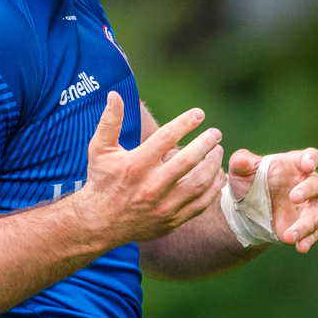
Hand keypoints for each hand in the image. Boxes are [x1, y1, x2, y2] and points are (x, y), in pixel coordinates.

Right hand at [76, 94, 224, 247]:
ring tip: (218, 151)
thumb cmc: (101, 180)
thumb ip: (109, 121)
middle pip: (188, 161)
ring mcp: (163, 206)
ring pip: (199, 183)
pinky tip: (218, 175)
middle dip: (207, 143)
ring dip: (214, 165)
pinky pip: (201, 203)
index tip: (199, 113)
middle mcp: (151, 186)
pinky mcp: (172, 220)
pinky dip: (214, 188)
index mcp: (135, 165)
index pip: (166, 138)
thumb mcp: (99, 149)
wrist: (99, 223)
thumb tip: (115, 94)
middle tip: (216, 133)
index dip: (185, 123)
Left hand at [226, 148, 317, 251]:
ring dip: (305, 223)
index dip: (312, 159)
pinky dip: (308, 240)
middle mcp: (307, 183)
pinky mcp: (308, 225)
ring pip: (317, 212)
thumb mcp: (241, 172)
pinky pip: (314, 232)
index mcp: (295, 164)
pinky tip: (300, 247)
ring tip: (289, 236)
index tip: (308, 165)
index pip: (311, 156)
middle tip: (293, 197)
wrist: (249, 209)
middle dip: (308, 190)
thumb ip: (241, 163)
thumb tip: (240, 162)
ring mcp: (310, 205)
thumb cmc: (250, 182)